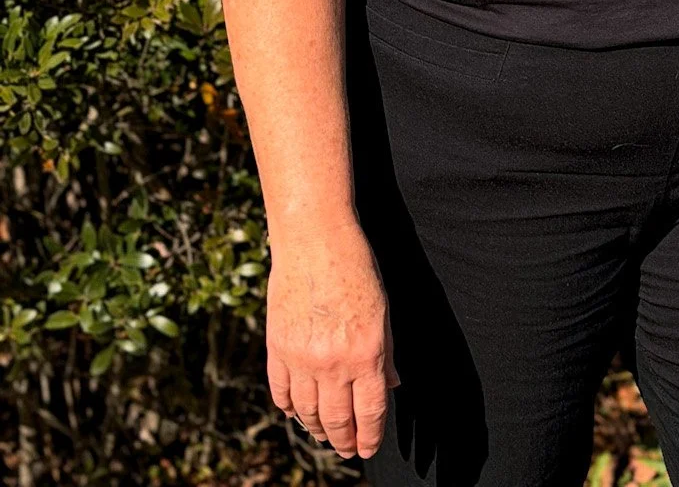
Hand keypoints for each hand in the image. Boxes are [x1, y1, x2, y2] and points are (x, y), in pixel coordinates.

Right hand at [266, 220, 398, 459]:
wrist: (314, 239)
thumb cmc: (356, 267)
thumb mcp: (383, 309)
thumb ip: (387, 352)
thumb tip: (391, 386)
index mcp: (366, 353)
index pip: (369, 412)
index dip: (369, 437)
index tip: (367, 449)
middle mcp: (333, 363)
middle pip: (337, 420)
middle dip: (343, 440)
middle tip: (346, 449)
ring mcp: (301, 358)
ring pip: (307, 413)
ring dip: (316, 429)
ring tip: (324, 434)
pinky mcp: (277, 349)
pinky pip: (281, 393)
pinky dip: (290, 408)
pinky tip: (297, 412)